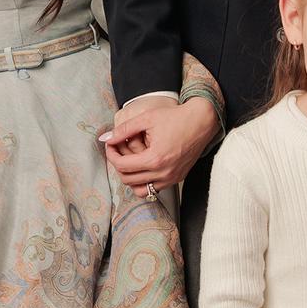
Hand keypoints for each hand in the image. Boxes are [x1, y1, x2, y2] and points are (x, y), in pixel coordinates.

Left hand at [98, 97, 219, 195]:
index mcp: (155, 159)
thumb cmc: (175, 118)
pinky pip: (153, 189)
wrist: (201, 122)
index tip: (110, 145)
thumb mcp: (146, 119)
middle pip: (128, 179)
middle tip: (117, 151)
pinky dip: (144, 181)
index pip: (122, 166)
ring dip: (130, 177)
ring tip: (129, 161)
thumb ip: (123, 130)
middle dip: (118, 165)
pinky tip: (142, 166)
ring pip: (140, 189)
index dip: (111, 155)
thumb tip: (106, 138)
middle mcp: (163, 173)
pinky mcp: (177, 179)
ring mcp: (171, 178)